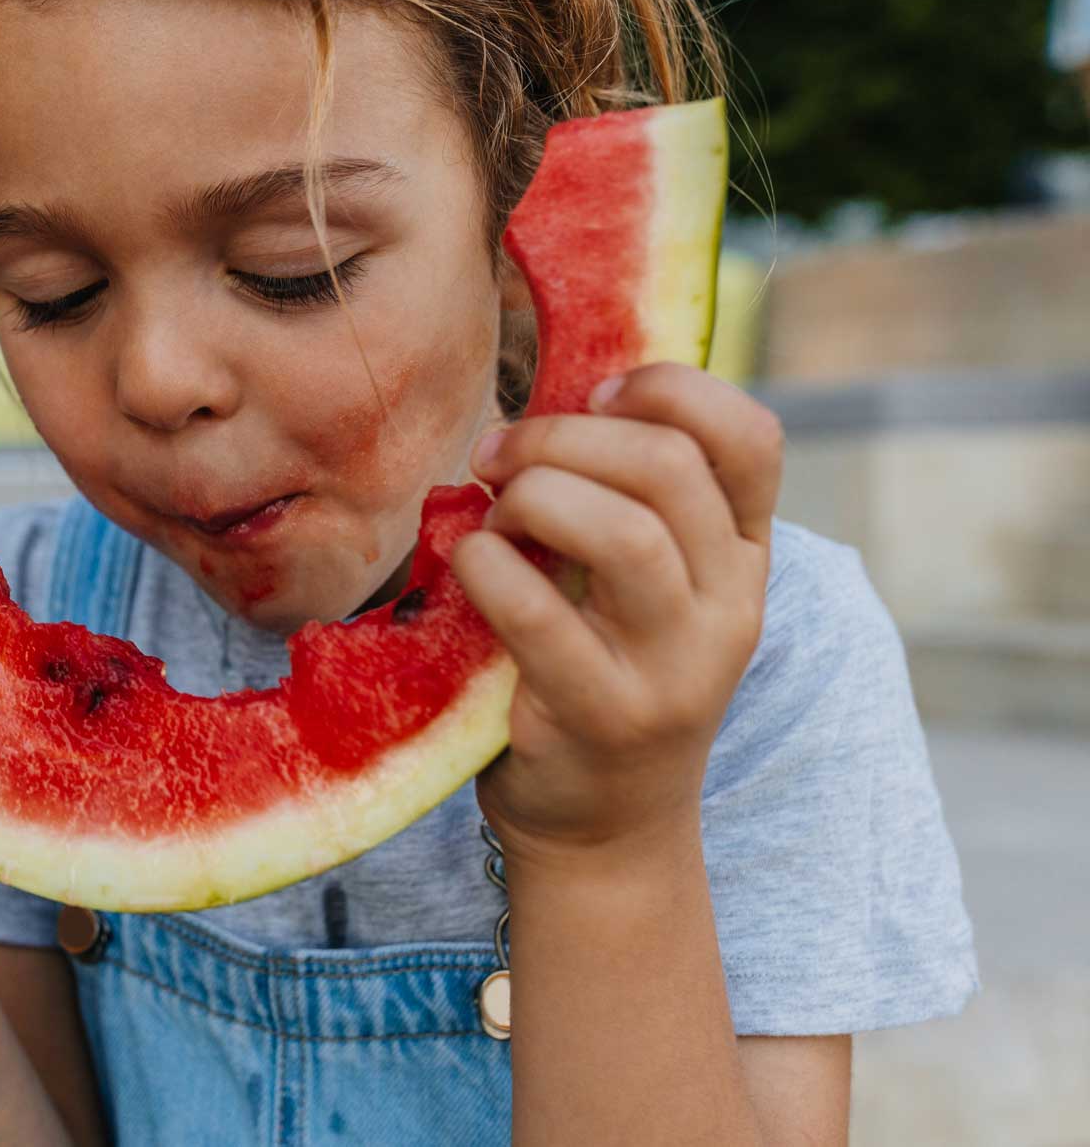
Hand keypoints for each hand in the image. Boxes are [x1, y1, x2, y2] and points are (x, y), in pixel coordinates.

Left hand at [452, 363, 784, 859]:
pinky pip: (538, 613)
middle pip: (669, 469)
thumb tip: (555, 396)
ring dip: (534, 494)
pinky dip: (486, 565)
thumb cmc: (605, 672)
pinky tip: (467, 563)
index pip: (751, 438)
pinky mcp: (603, 716)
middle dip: (564, 436)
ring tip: (491, 510)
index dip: (670, 390)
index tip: (594, 395)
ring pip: (622, 532)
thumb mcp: (646, 586)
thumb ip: (628, 499)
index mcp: (745, 559)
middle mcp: (728, 609)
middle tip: (498, 453)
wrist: (604, 829)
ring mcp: (673, 668)